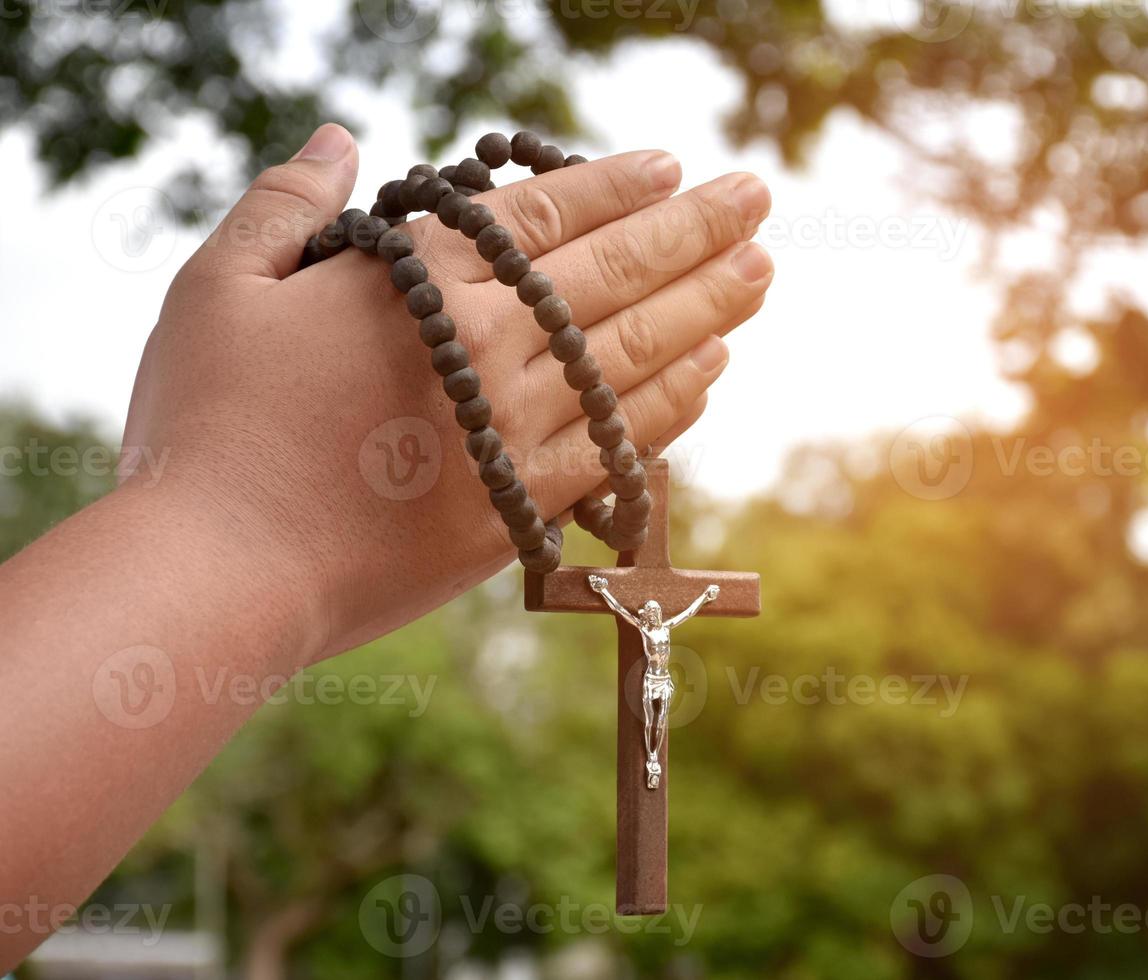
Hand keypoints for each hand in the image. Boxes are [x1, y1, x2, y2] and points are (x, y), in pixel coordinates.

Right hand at [122, 123, 772, 665]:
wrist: (219, 575)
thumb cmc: (206, 428)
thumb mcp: (217, 288)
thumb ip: (287, 206)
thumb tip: (342, 136)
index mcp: (422, 289)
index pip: (546, 217)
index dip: (617, 185)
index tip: (674, 166)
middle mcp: (490, 354)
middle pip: (617, 278)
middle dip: (697, 231)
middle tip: (759, 198)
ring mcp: (515, 436)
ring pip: (637, 358)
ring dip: (709, 309)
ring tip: (759, 273)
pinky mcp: (520, 511)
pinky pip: (621, 450)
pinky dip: (673, 406)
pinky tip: (710, 373)